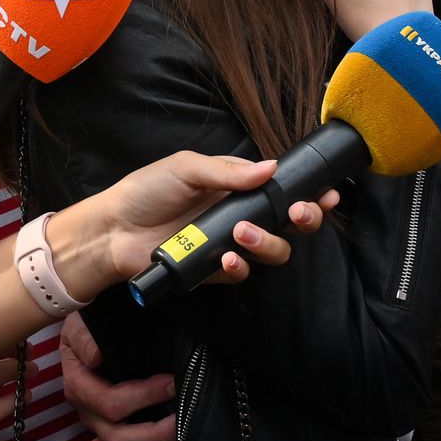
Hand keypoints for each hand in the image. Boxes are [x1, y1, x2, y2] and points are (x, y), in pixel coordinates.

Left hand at [49, 152, 334, 296]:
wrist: (113, 230)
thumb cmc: (146, 191)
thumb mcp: (186, 167)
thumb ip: (229, 171)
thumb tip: (271, 168)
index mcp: (236, 186)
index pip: (281, 189)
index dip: (308, 193)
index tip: (327, 193)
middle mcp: (240, 215)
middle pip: (290, 224)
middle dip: (304, 219)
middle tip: (297, 214)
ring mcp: (230, 244)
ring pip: (273, 251)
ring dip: (267, 242)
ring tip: (242, 232)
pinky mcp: (215, 271)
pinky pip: (242, 273)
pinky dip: (240, 266)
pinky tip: (226, 258)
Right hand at [59, 314, 175, 440]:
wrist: (88, 328)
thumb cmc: (87, 325)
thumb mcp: (80, 321)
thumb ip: (84, 335)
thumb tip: (94, 356)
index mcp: (78, 384)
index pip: (110, 402)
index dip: (144, 396)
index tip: (172, 383)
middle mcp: (87, 409)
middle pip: (116, 436)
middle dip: (153, 432)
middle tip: (181, 418)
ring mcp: (99, 422)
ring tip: (179, 431)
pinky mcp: (112, 426)